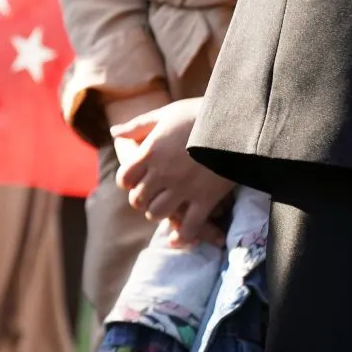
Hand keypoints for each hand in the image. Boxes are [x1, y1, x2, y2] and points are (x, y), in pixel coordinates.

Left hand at [111, 97, 234, 246]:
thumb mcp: (165, 114)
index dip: (128, 182)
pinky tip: (177, 239)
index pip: (125, 179)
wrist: (238, 119)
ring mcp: (183, 188)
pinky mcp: (206, 198)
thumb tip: (114, 131)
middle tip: (150, 196)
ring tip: (165, 207)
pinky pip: (190, 225)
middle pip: (139, 199)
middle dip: (142, 199)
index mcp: (150, 153)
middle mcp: (162, 174)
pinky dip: (182, 236)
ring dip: (158, 213)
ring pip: (157, 213)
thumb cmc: (200, 113)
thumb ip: (138, 126)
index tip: (136, 181)